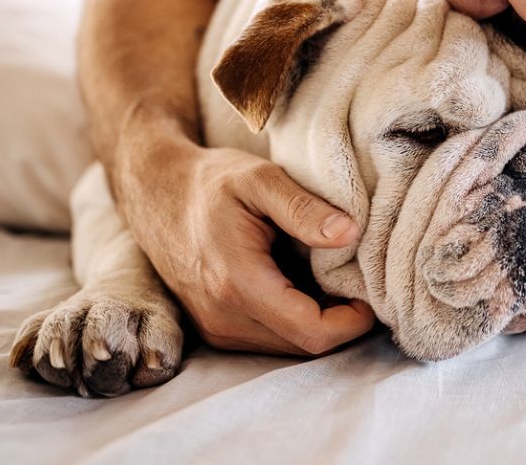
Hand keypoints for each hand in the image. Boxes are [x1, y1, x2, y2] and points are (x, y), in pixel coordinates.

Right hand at [121, 143, 375, 355]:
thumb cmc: (210, 181)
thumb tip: (350, 234)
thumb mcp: (261, 179)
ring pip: (288, 345)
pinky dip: (296, 319)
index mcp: (237, 284)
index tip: (370, 290)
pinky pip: (269, 337)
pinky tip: (307, 284)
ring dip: (319, 321)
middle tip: (360, 282)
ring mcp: (215, 327)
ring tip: (335, 280)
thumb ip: (304, 208)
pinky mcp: (214, 326)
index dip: (352, 321)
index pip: (312, 332)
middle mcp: (223, 318)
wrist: (155, 190)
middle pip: (304, 346)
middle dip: (341, 322)